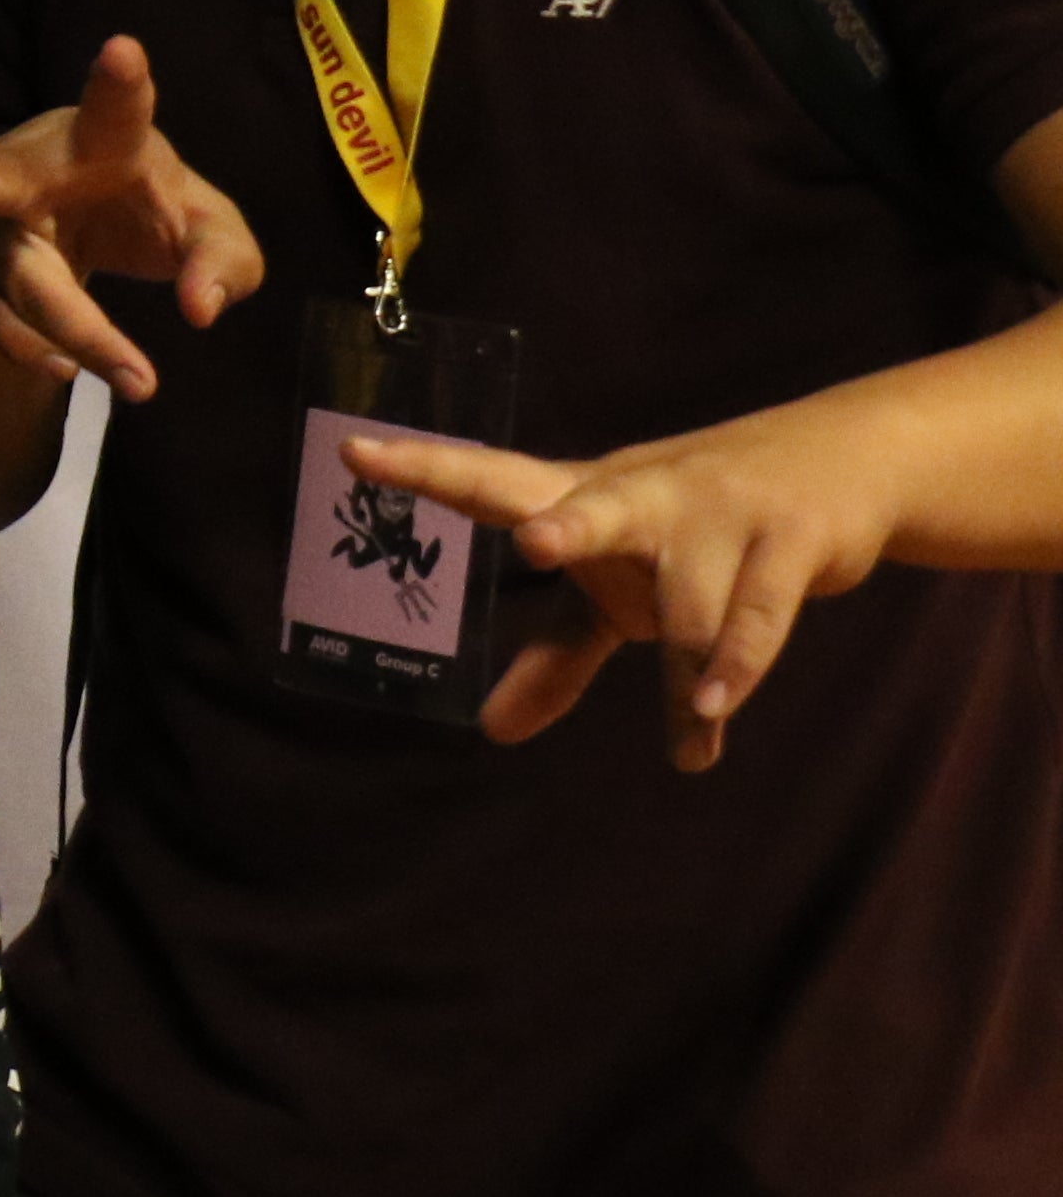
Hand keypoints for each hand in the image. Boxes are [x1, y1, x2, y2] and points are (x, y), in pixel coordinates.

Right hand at [0, 37, 267, 404]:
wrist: (61, 226)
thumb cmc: (142, 211)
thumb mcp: (204, 230)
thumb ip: (225, 261)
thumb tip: (201, 310)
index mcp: (102, 137)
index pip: (115, 108)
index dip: (118, 81)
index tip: (123, 49)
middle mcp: (27, 166)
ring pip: (21, 282)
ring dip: (81, 334)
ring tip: (138, 380)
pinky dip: (37, 348)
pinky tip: (71, 367)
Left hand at [338, 399, 902, 768]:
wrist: (846, 458)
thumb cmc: (695, 527)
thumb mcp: (620, 589)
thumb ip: (557, 653)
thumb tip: (492, 729)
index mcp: (584, 497)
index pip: (493, 480)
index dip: (424, 469)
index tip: (350, 452)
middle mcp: (643, 494)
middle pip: (594, 508)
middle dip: (570, 525)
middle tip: (538, 544)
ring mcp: (721, 511)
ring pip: (689, 605)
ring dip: (689, 679)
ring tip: (690, 744)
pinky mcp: (791, 537)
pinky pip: (757, 612)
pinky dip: (739, 665)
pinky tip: (716, 711)